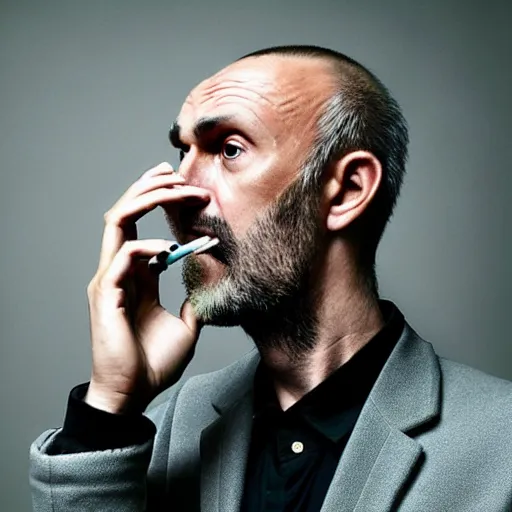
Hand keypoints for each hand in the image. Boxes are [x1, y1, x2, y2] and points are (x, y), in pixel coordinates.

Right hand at [85, 162, 209, 413]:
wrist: (134, 393)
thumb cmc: (154, 361)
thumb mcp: (187, 323)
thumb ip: (194, 299)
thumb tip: (211, 283)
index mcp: (137, 274)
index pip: (141, 224)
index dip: (161, 201)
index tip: (187, 187)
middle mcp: (120, 270)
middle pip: (126, 212)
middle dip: (150, 187)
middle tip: (174, 171)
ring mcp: (110, 279)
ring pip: (117, 222)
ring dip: (144, 200)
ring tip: (171, 188)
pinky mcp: (106, 294)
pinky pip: (122, 257)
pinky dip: (145, 247)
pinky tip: (168, 248)